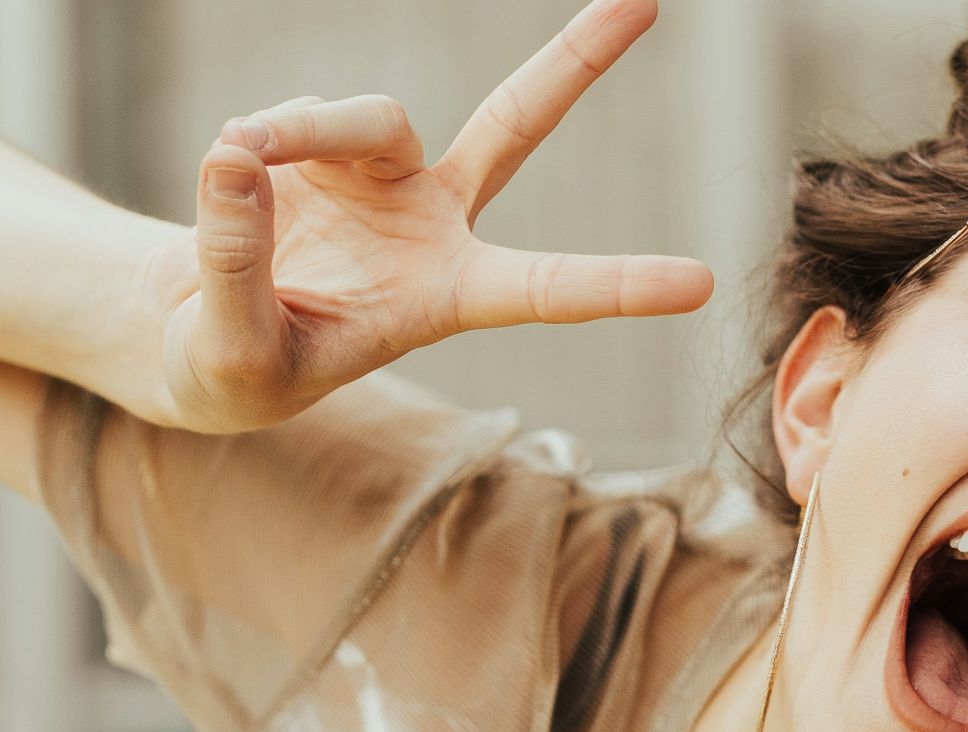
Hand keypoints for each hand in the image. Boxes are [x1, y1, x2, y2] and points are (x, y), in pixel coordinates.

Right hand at [143, 0, 710, 431]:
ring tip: (239, 163)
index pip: (548, 289)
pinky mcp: (329, 143)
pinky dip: (257, 139)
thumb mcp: (235, 354)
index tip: (700, 284)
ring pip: (367, 117)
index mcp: (450, 296)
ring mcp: (387, 174)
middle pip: (517, 124)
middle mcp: (437, 223)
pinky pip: (297, 115)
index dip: (620, 286)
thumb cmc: (240, 369)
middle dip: (578, 59)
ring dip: (301, 133)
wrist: (201, 333)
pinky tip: (233, 174)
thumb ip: (237, 267)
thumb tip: (235, 157)